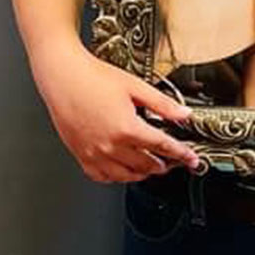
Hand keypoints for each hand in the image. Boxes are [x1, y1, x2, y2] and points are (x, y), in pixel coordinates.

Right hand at [37, 44, 198, 183]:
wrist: (63, 77)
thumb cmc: (93, 77)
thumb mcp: (134, 85)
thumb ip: (162, 103)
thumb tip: (183, 114)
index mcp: (126, 128)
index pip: (162, 147)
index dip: (180, 153)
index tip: (191, 159)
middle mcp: (110, 146)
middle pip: (145, 165)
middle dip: (163, 164)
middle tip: (172, 160)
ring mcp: (95, 154)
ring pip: (126, 176)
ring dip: (142, 173)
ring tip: (151, 165)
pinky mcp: (81, 156)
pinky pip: (103, 176)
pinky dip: (117, 176)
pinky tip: (123, 168)